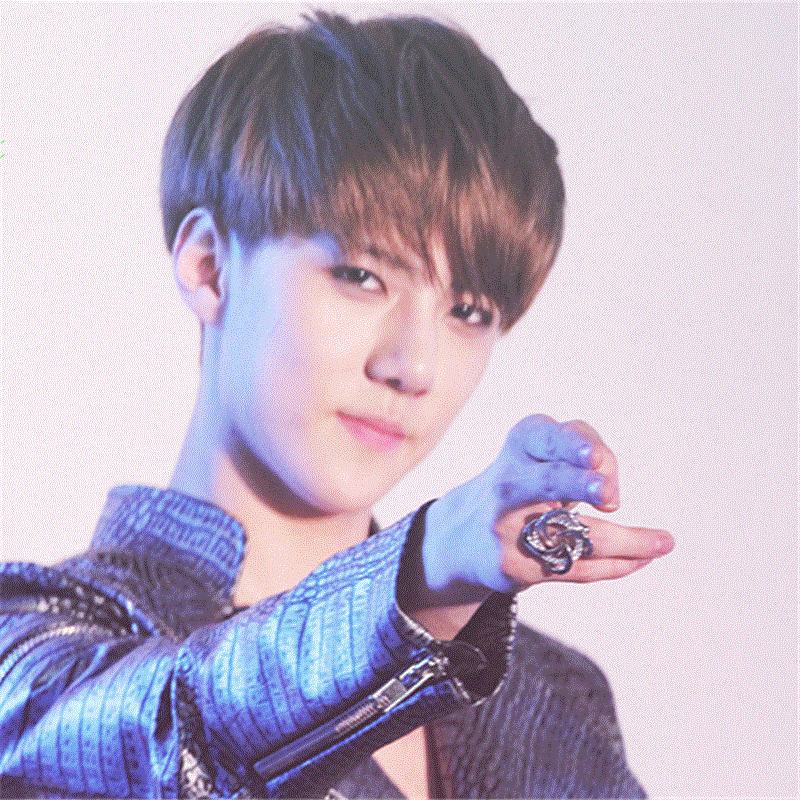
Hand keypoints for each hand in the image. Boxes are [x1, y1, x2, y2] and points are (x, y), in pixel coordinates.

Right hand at [417, 415, 672, 613]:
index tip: (594, 459)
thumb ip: (581, 450)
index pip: (548, 436)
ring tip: (662, 542)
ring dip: (627, 541)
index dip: (575, 445)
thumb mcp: (539, 454)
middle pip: (549, 482)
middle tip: (609, 497)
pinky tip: (643, 557)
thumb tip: (612, 494)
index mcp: (519, 447)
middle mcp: (509, 484)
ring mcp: (509, 529)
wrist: (460, 536)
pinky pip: (577, 567)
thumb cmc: (520, 483)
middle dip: (580, 485)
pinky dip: (618, 564)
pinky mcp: (515, 567)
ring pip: (574, 535)